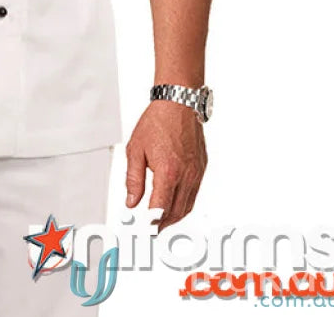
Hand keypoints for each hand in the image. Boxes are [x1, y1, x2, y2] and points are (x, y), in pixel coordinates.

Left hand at [124, 99, 206, 232]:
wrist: (179, 104)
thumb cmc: (157, 122)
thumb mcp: (135, 149)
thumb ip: (133, 179)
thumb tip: (131, 202)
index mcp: (168, 172)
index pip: (160, 209)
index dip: (151, 223)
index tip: (143, 229)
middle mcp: (186, 175)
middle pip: (175, 212)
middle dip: (162, 224)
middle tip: (150, 229)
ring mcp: (196, 173)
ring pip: (187, 206)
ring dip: (174, 217)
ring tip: (160, 220)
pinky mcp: (201, 168)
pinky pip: (194, 194)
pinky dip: (184, 203)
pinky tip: (173, 202)